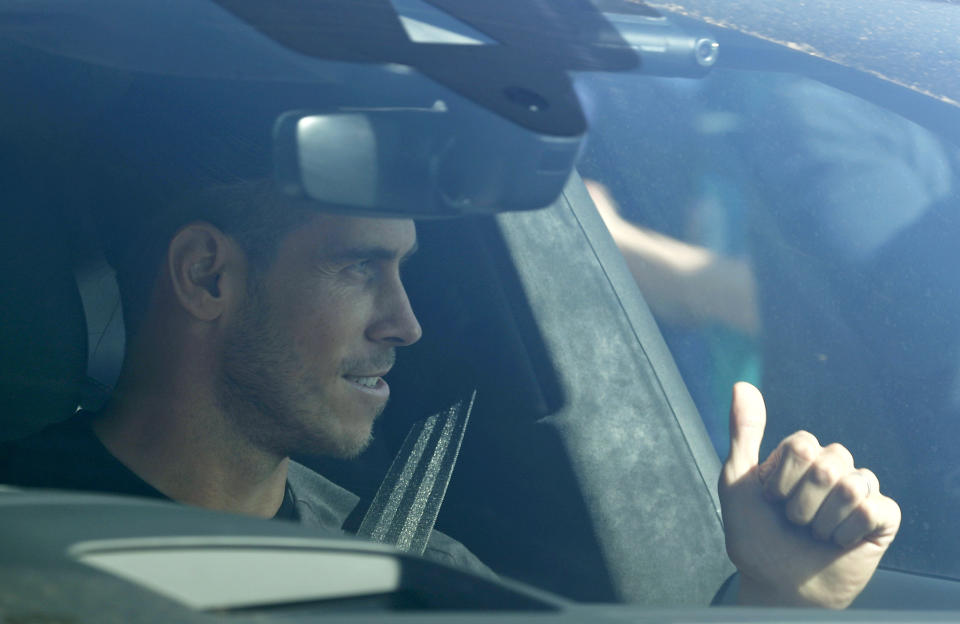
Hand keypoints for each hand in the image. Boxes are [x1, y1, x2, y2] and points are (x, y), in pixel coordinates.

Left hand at [719, 382, 900, 607]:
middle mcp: (832, 466)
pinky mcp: (882, 518)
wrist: (776, 584)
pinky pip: (874, 508)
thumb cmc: (754, 535)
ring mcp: (859, 490)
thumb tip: (742, 385)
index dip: (781, 479)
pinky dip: (848, 531)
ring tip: (814, 532)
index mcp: (800, 454)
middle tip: (793, 520)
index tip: (770, 499)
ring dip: (822, 520)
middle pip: (827, 462)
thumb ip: (743, 432)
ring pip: (851, 484)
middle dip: (801, 501)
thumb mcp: (737, 481)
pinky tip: (838, 541)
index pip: (801, 443)